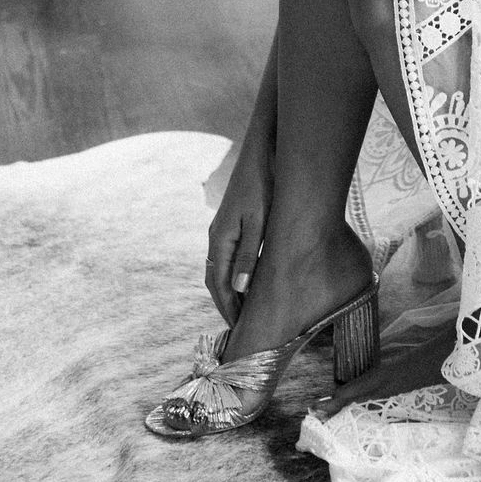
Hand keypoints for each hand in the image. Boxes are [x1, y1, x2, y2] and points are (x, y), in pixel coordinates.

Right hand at [205, 127, 274, 325]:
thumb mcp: (260, 221)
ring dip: (231, 289)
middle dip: (226, 303)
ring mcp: (224, 227)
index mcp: (220, 239)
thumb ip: (249, 255)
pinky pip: (230, 255)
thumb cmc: (264, 184)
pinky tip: (251, 278)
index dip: (228, 308)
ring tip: (246, 309)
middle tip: (242, 326)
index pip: (218, 284)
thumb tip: (239, 290)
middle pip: (215, 279)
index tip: (239, 330)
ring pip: (222, 267)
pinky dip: (236, 273)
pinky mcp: (235, 220)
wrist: (264, 151)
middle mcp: (217, 235)